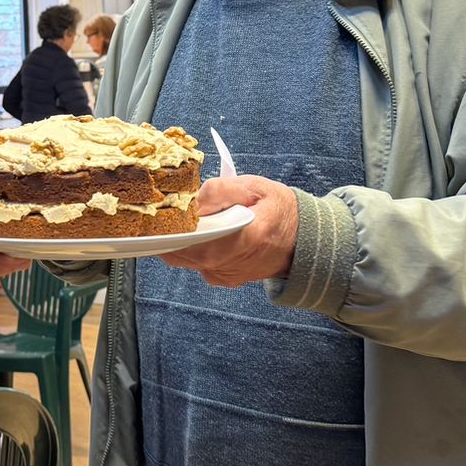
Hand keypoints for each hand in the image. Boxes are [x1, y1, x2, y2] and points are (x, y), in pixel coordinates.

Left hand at [161, 175, 297, 286]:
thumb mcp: (254, 187)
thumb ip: (220, 190)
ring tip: (187, 218)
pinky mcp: (222, 279)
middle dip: (169, 231)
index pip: (191, 240)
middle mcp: (229, 264)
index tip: (162, 211)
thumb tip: (192, 200)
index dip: (171, 227)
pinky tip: (202, 231)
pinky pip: (195, 263)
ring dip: (180, 239)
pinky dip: (192, 247)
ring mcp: (224, 275)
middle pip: (179, 252)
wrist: (303, 241)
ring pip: (184, 258)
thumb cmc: (280, 210)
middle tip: (169, 210)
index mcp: (242, 239)